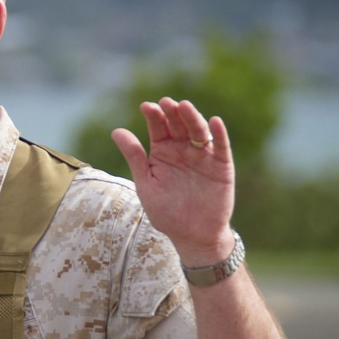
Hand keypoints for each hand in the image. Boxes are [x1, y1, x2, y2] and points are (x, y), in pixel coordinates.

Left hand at [111, 97, 236, 263]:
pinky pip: (221, 146)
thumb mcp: (146, 183)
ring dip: (192, 118)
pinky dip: (219, 134)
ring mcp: (203, 156)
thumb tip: (116, 131)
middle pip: (178, 125)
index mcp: (162, 151)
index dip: (153, 116)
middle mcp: (182, 149)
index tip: (146, 107)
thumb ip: (135, 157)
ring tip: (184, 106)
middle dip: (172, 113)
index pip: (158, 127)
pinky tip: (214, 121)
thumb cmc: (166, 211)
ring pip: (198, 131)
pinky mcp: (221, 166)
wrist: (192, 235)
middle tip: (165, 103)